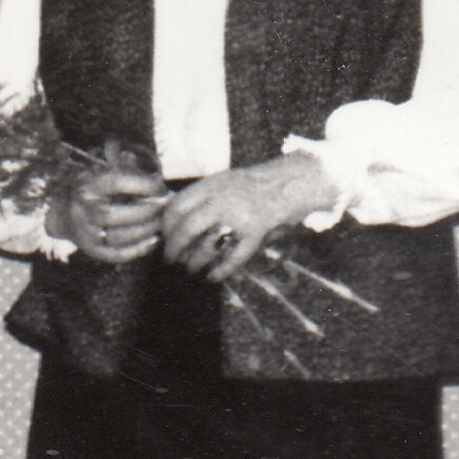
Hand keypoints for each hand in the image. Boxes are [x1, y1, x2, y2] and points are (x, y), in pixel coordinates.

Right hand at [55, 162, 165, 263]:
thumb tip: (156, 182)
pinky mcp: (94, 251)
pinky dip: (139, 249)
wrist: (70, 216)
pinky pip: (118, 254)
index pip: (115, 183)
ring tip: (162, 222)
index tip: (161, 187)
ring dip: (146, 229)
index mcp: (86, 187)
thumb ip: (130, 170)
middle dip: (146, 210)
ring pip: (117, 236)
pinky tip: (155, 240)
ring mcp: (85, 233)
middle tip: (165, 207)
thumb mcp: (110, 174)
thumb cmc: (101, 193)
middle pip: (113, 214)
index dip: (142, 184)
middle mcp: (81, 211)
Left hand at [159, 153, 336, 282]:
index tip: (163, 236)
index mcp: (212, 185)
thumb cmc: (254, 185)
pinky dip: (221, 271)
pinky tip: (212, 278)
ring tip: (189, 269)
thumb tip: (171, 220)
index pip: (176, 206)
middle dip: (173, 247)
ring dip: (194, 262)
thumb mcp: (224, 181)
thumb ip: (202, 196)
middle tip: (169, 259)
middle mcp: (224, 199)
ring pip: (207, 244)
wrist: (294, 180)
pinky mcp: (258, 230)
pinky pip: (235, 256)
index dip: (165, 225)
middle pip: (187, 227)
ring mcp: (241, 215)